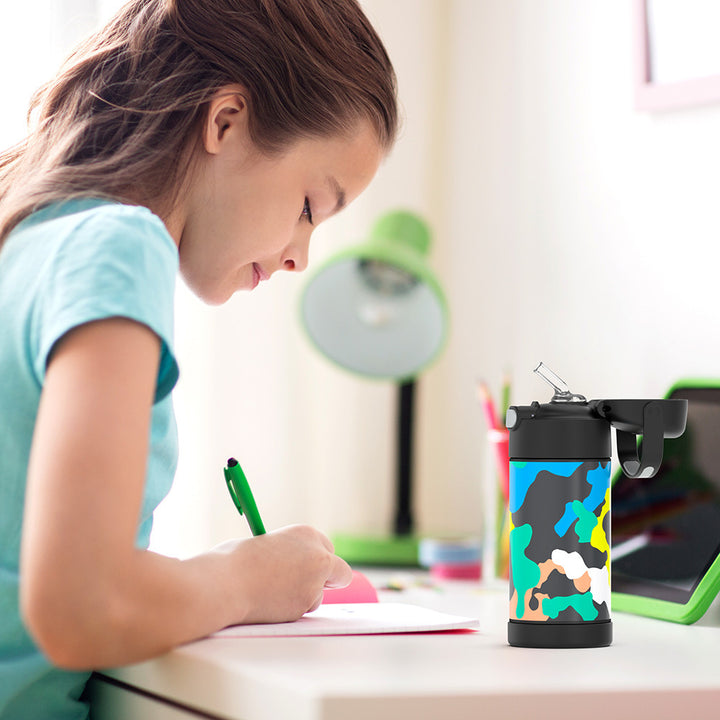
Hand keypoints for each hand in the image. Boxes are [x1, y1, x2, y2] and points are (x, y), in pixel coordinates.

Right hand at [211, 525, 351, 624]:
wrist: (224, 582)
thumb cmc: (234, 561)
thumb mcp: (265, 545)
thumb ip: (286, 555)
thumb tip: (290, 567)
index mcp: (306, 533)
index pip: (326, 548)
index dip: (316, 560)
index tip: (306, 567)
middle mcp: (318, 555)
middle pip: (339, 572)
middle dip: (326, 580)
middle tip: (306, 586)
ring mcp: (314, 582)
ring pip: (319, 596)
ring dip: (304, 597)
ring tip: (272, 594)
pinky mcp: (305, 606)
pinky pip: (302, 611)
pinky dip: (289, 610)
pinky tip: (268, 604)